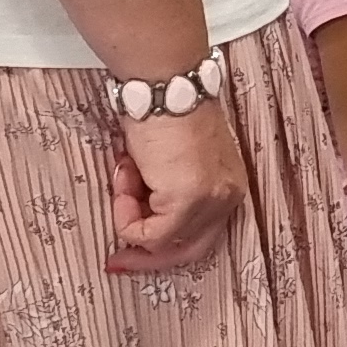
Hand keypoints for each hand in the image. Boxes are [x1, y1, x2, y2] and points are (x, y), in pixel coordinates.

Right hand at [107, 100, 247, 274]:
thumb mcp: (172, 163)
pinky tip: (125, 176)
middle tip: (116, 259)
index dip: (165, 249)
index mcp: (229, 186)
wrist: (166, 87)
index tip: (128, 253)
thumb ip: (167, 193)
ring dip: (129, 214)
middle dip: (147, 257)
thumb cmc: (164, 115)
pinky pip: (148, 233)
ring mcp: (211, 200)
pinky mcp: (188, 200)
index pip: (203, 235)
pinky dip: (126, 215)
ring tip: (124, 175)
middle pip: (190, 251)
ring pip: (162, 242)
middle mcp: (228, 196)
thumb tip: (141, 216)